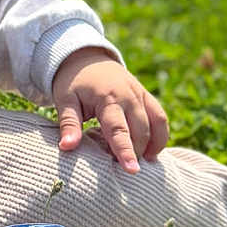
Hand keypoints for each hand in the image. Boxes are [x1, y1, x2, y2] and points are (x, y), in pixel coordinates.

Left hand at [51, 49, 168, 172]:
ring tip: (140, 162)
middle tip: (121, 168)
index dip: (126, 151)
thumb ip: (69, 124)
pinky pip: (160, 117)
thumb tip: (66, 147)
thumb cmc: (73, 82)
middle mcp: (128, 95)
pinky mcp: (146, 95)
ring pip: (156, 124)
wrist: (85, 56)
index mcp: (107, 97)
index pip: (119, 129)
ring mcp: (140, 94)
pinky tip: (151, 151)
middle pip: (140, 130)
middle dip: (135, 152)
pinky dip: (160, 135)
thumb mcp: (65, 100)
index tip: (132, 170)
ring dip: (151, 146)